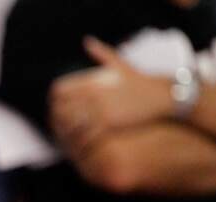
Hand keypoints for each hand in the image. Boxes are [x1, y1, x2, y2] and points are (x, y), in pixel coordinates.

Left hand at [49, 37, 172, 156]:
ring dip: (64, 133)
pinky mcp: (109, 125)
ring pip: (70, 124)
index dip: (53, 101)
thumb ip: (101, 53)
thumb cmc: (141, 81)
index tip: (54, 107)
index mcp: (93, 81)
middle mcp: (93, 95)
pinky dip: (78, 142)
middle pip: (61, 109)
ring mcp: (100, 110)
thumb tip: (87, 41)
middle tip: (56, 126)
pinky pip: (86, 136)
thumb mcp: (120, 64)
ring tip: (64, 138)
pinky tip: (78, 146)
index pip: (59, 91)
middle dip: (55, 119)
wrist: (162, 96)